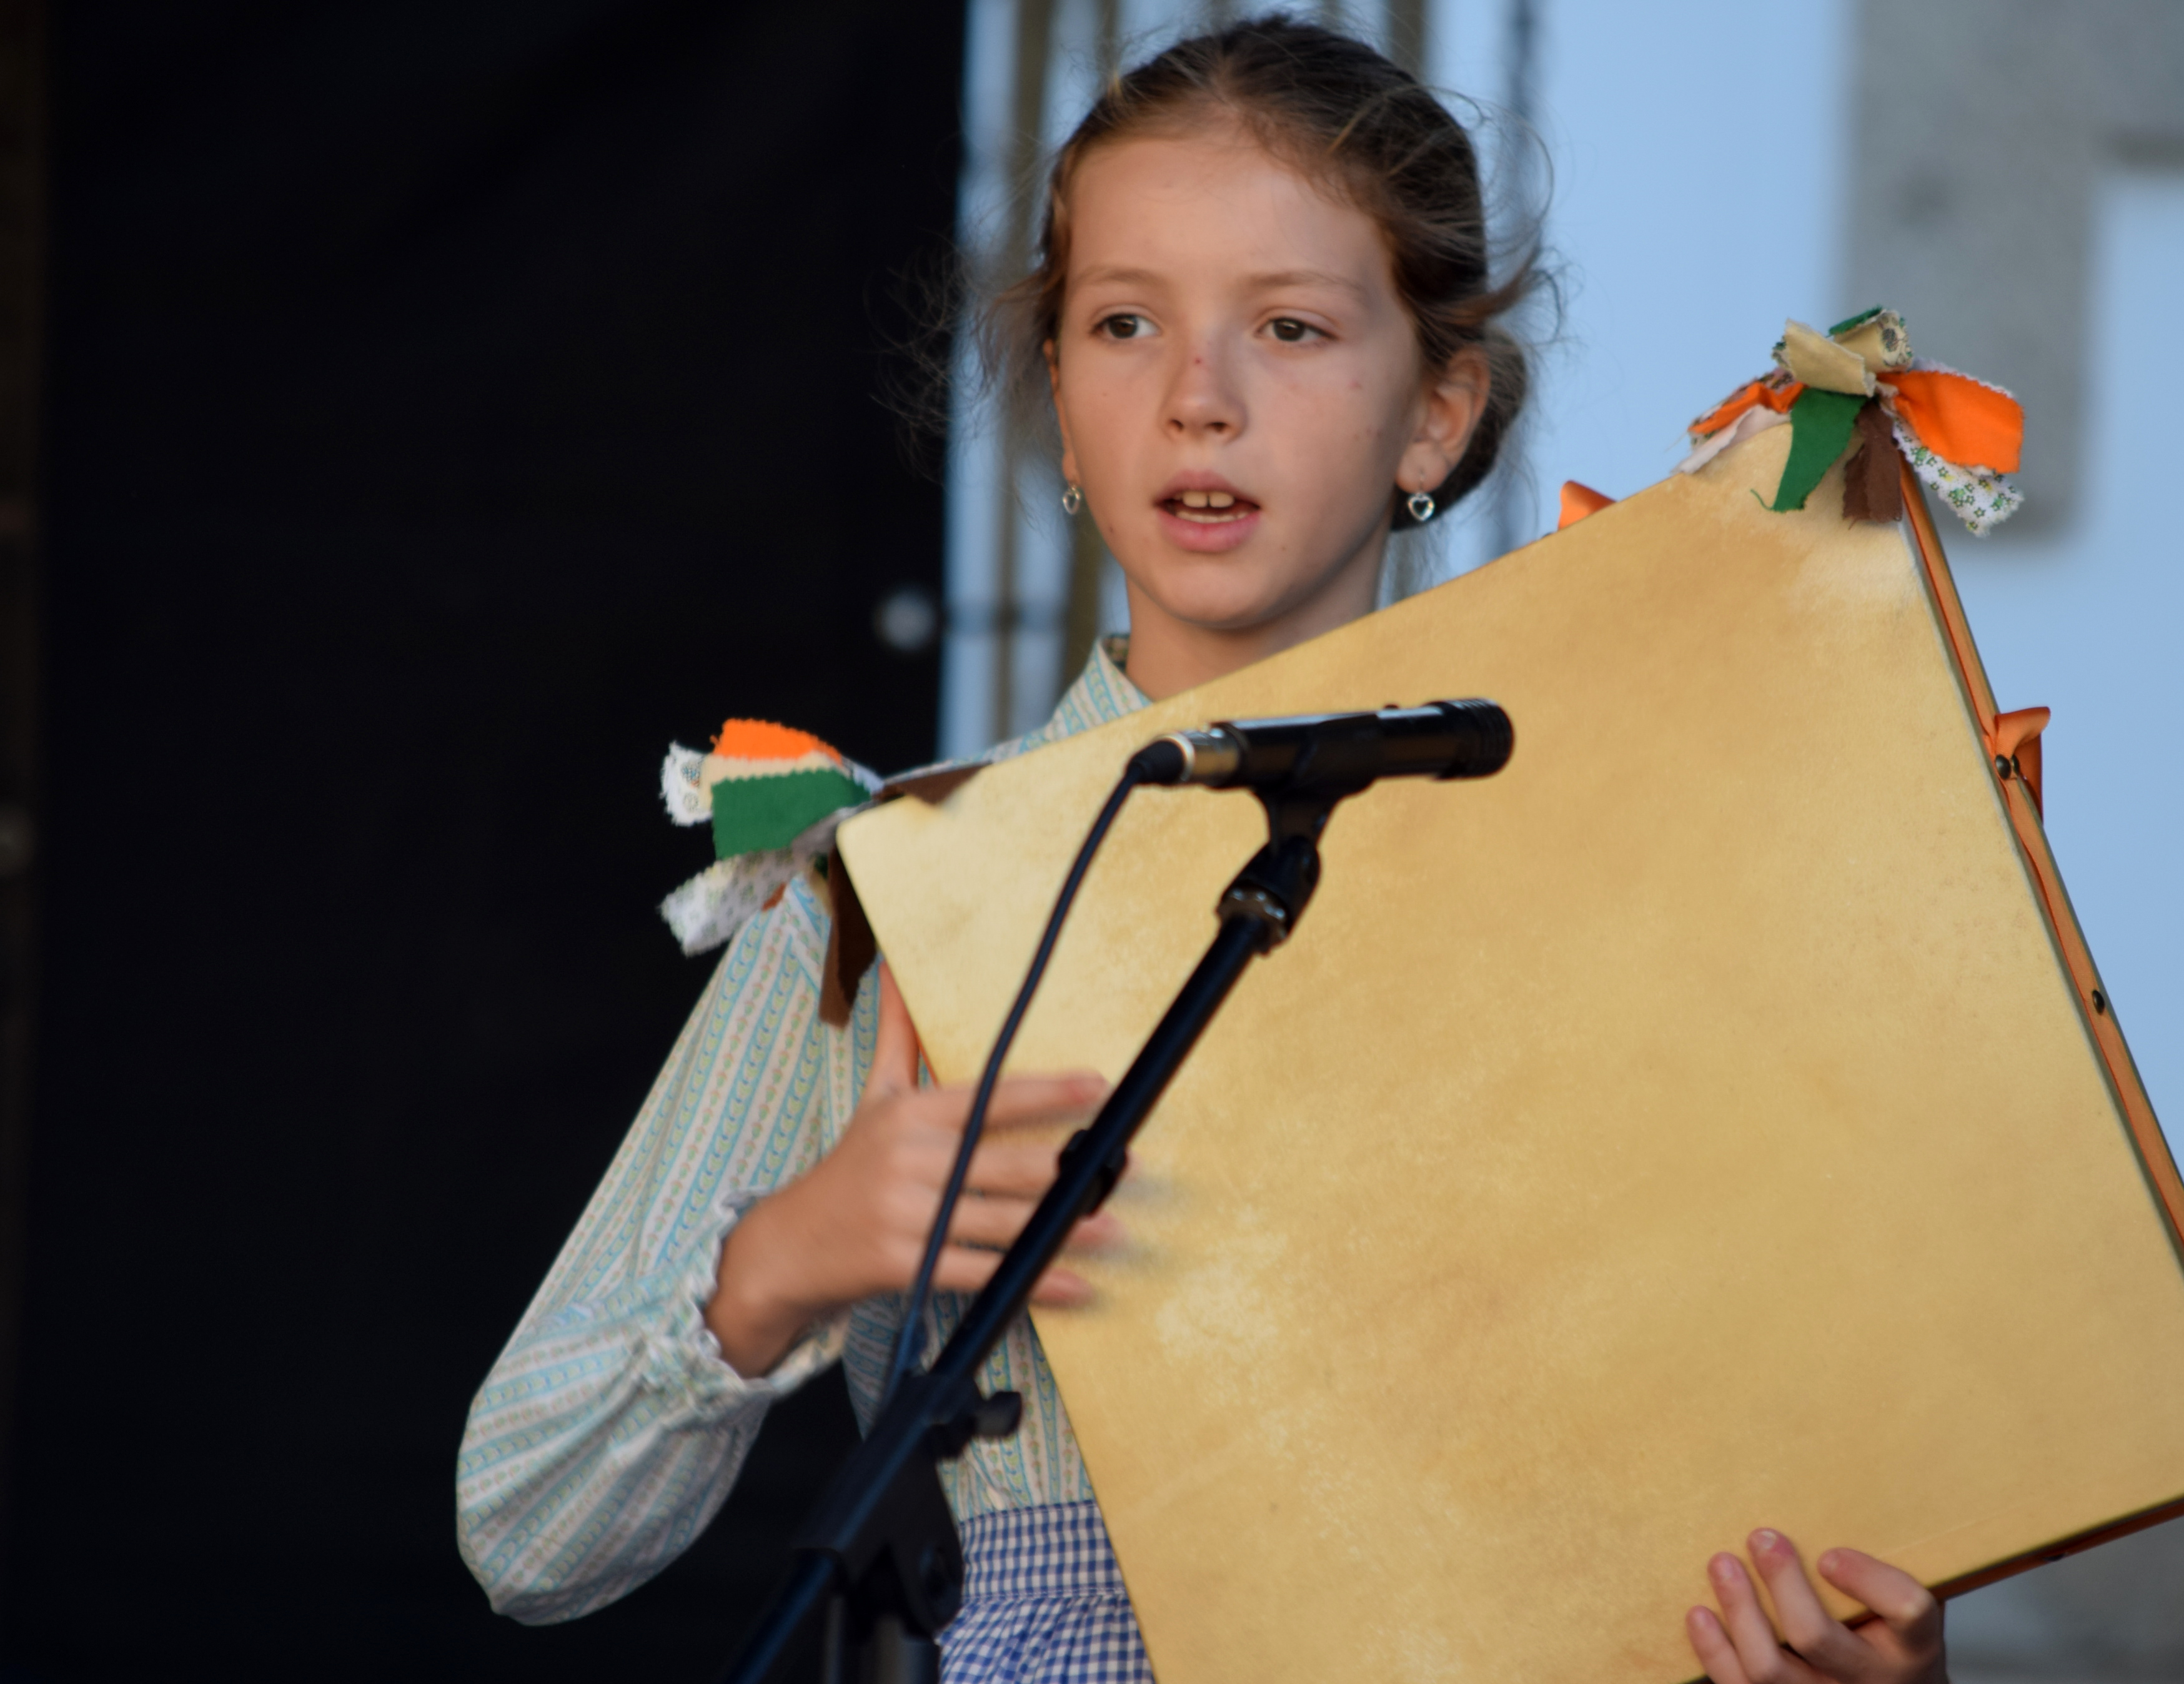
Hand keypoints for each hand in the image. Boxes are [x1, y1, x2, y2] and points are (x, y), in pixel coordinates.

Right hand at [706, 964, 1116, 1376]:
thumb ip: (897, 1037)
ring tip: (1114, 1226)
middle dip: (1066, 1166)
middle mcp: (908, 1160)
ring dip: (1061, 1228)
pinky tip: (1074, 1284)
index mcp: (909, 1114)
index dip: (1046, 1091)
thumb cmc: (849, 1168)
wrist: (786, 1246)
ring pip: (998, 1221)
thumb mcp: (873, 1098)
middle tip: (1123, 1164)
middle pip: (1001, 1162)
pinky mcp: (903, 1265)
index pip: (988, 1098)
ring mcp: (905, 1215)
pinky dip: (1029, 1282)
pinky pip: (979, 1272)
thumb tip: (893, 967)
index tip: (1097, 1085)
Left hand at [1688, 1530, 1946, 1683]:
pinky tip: (1699, 1614)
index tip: (1831, 1553)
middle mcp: (1871, 1680)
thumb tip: (1850, 1479)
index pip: (1907, 1609)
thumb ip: (1888, 1561)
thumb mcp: (1907, 1607)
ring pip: (1770, 1668)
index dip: (1868, 1579)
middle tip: (1761, 1537)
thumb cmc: (1893, 1640)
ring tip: (1721, 1563)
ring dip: (1739, 1611)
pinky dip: (1714, 1651)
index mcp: (1912, 1646)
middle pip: (1816, 1636)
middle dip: (1782, 1582)